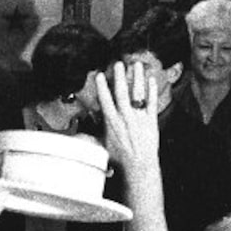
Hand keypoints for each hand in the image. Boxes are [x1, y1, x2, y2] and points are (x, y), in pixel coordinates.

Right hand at [95, 61, 158, 177]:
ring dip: (137, 78)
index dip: (103, 87)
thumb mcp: (102, 147)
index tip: (100, 75)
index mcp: (112, 122)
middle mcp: (125, 118)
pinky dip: (152, 90)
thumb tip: (78, 134)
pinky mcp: (151, 121)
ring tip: (137, 65)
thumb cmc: (119, 159)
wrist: (139, 166)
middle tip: (118, 63)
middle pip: (122, 92)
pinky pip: (152, 102)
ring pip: (138, 94)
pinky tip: (151, 79)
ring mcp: (139, 118)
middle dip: (120, 77)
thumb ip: (92, 136)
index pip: (106, 100)